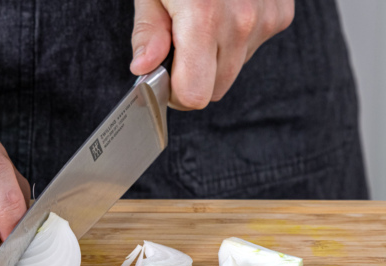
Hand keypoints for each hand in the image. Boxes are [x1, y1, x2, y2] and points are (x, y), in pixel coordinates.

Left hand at [130, 0, 294, 109]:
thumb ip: (149, 31)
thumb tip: (144, 67)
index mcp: (204, 19)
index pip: (194, 95)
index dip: (174, 93)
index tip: (164, 78)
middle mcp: (241, 24)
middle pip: (214, 90)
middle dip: (193, 77)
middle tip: (178, 48)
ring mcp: (266, 19)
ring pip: (233, 70)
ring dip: (214, 58)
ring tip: (202, 19)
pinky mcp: (280, 13)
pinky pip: (252, 47)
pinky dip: (235, 39)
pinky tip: (225, 10)